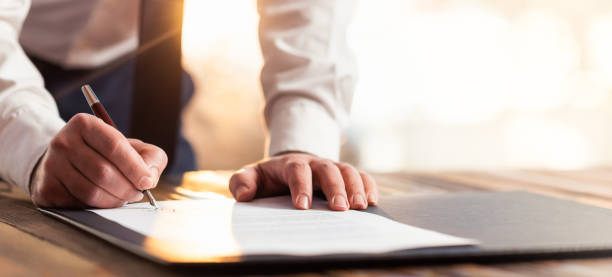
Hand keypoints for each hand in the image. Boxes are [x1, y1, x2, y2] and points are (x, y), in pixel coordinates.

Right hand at [30, 113, 166, 207]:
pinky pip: (79, 205)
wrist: (66, 162)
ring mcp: (51, 166)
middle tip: (138, 193)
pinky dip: (98, 207)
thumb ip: (150, 156)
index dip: (134, 167)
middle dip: (127, 187)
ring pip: (91, 192)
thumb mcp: (131, 146)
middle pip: (103, 172)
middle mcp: (63, 142)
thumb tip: (150, 177)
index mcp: (84, 124)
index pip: (114, 146)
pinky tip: (105, 200)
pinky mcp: (46, 188)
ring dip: (115, 200)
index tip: (148, 182)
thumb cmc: (105, 154)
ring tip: (124, 197)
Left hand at [229, 153, 377, 210]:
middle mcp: (314, 162)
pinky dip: (368, 186)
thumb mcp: (251, 177)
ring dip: (355, 188)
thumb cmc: (268, 178)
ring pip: (347, 171)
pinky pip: (361, 176)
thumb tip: (245, 194)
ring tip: (360, 207)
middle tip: (340, 209)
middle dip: (335, 188)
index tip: (302, 207)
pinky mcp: (344, 175)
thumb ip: (242, 182)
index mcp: (290, 163)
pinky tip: (372, 202)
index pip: (297, 170)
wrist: (286, 167)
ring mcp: (331, 167)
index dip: (301, 186)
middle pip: (327, 169)